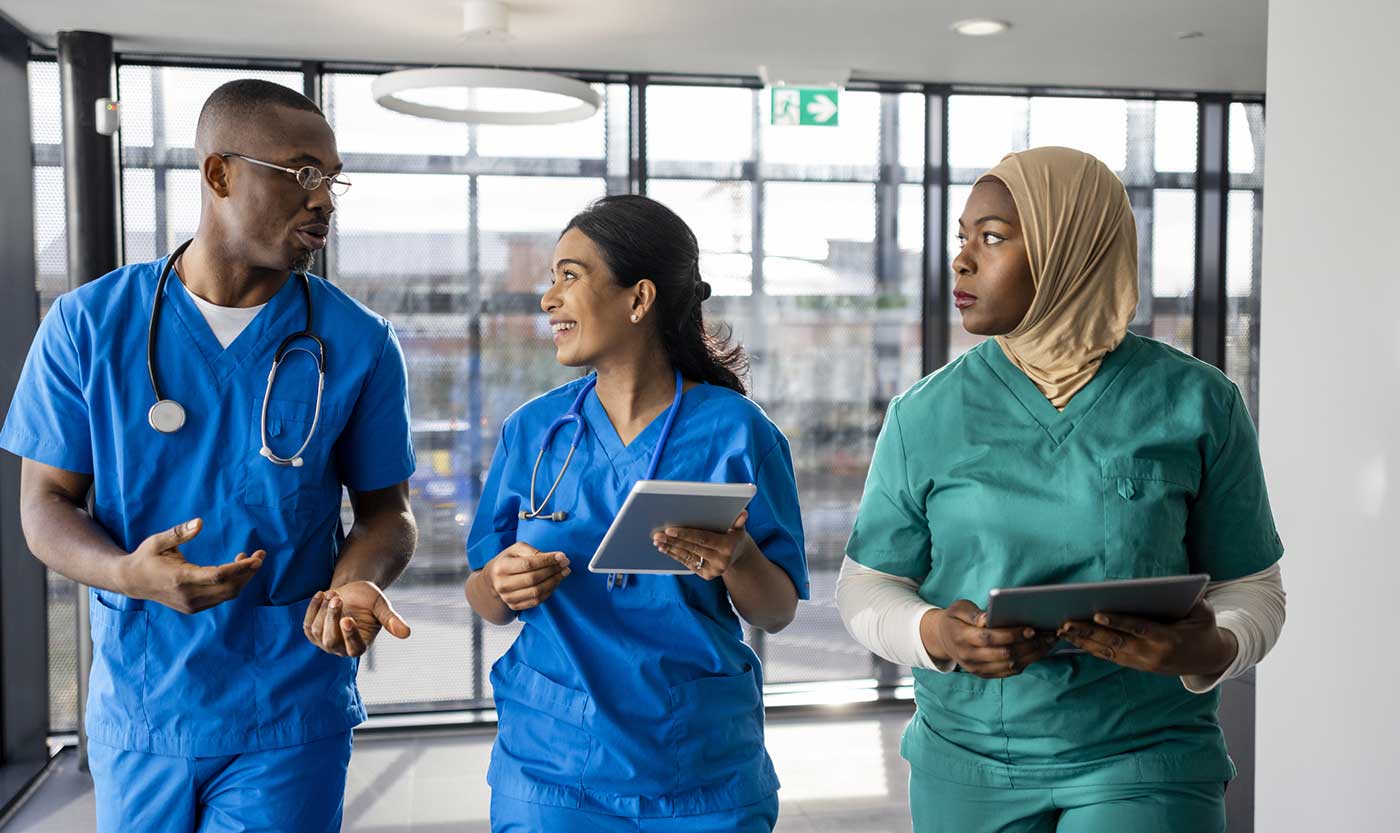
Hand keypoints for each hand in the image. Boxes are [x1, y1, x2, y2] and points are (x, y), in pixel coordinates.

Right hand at [119, 518, 263, 613]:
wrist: (131, 582)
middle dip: (248, 572)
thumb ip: (179, 532)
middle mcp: (188, 595)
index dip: (240, 568)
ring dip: (243, 578)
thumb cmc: (146, 557)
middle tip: (260, 555)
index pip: (218, 576)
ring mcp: (191, 605)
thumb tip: (200, 522)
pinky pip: (220, 598)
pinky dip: (233, 584)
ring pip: (227, 595)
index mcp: (180, 578)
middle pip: (229, 588)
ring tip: (249, 559)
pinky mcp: (193, 608)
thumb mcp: (158, 541)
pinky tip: (235, 569)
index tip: (257, 558)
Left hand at [304, 581, 410, 656]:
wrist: (352, 591)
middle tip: (338, 597)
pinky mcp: (313, 633)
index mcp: (360, 645)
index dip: (349, 635)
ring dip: (324, 609)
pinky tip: (322, 594)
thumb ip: (391, 620)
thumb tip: (407, 633)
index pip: (353, 648)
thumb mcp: (381, 607)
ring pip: (317, 630)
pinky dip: (313, 608)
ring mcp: (324, 642)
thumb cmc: (369, 600)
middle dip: (332, 617)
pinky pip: (307, 624)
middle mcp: (341, 649)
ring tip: (335, 593)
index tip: (347, 619)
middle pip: (331, 640)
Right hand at [482, 542, 570, 611]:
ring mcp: (507, 597)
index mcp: (501, 567)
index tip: (562, 556)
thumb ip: (532, 551)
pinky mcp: (514, 606)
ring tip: (564, 573)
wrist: (492, 580)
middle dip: (553, 571)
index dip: (547, 560)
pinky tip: (555, 582)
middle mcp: (502, 584)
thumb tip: (554, 557)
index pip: (528, 564)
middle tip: (566, 564)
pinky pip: (536, 601)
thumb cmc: (508, 561)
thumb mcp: (516, 550)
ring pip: (536, 592)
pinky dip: (549, 592)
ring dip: (554, 582)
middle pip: (533, 579)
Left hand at [652, 510, 754, 580]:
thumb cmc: (734, 537)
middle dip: (673, 540)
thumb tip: (743, 513)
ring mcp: (713, 570)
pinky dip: (675, 555)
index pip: (703, 539)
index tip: (670, 530)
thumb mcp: (738, 529)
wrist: (737, 557)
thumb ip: (738, 522)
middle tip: (657, 534)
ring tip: (658, 541)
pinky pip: (688, 563)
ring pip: (687, 556)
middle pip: (692, 548)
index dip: (686, 534)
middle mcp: (721, 561)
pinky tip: (665, 548)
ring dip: (671, 548)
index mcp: (727, 546)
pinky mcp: (706, 575)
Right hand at [923, 599, 1058, 678]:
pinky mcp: (984, 674)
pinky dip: (1026, 662)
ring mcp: (976, 668)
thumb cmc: (955, 619)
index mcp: (960, 637)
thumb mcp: (958, 608)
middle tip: (1046, 635)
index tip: (1030, 628)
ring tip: (1048, 643)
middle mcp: (968, 656)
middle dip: (1027, 645)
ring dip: (1032, 655)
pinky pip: (1009, 672)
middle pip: (1003, 654)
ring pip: (1009, 666)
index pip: (988, 638)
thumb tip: (989, 618)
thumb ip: (973, 613)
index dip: (1011, 635)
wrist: (943, 639)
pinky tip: (1038, 651)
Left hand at [1058, 599, 1237, 676]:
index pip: (1138, 628)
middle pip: (1115, 642)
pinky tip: (1074, 640)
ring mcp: (1143, 662)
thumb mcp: (1202, 612)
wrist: (1210, 659)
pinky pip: (1111, 657)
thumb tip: (1168, 584)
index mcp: (1168, 638)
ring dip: (1083, 641)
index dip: (1117, 621)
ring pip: (1108, 652)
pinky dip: (1091, 648)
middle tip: (1066, 623)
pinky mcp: (1137, 665)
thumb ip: (1188, 600)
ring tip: (1062, 631)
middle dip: (1089, 632)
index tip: (1097, 613)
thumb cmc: (1203, 628)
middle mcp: (1152, 653)